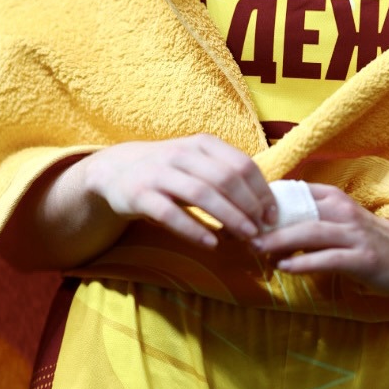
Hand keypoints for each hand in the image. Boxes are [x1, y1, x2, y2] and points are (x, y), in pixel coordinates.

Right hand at [79, 134, 277, 249]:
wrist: (115, 171)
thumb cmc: (169, 171)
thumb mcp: (197, 163)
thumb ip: (226, 177)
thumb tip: (265, 206)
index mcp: (202, 144)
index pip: (241, 165)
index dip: (261, 191)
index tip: (272, 215)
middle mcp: (181, 154)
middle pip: (225, 179)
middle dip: (249, 206)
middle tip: (262, 230)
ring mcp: (158, 173)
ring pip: (201, 194)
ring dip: (229, 217)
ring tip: (246, 237)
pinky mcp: (139, 195)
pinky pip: (170, 214)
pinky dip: (194, 230)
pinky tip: (211, 244)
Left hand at [253, 183, 388, 293]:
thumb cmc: (364, 240)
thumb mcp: (336, 221)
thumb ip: (306, 218)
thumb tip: (263, 225)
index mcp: (333, 198)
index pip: (293, 193)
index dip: (264, 203)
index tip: (239, 214)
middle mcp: (343, 211)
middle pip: (298, 213)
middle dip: (266, 224)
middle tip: (241, 235)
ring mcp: (354, 235)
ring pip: (311, 232)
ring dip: (280, 241)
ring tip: (257, 249)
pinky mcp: (362, 258)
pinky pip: (328, 258)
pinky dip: (303, 262)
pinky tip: (284, 267)